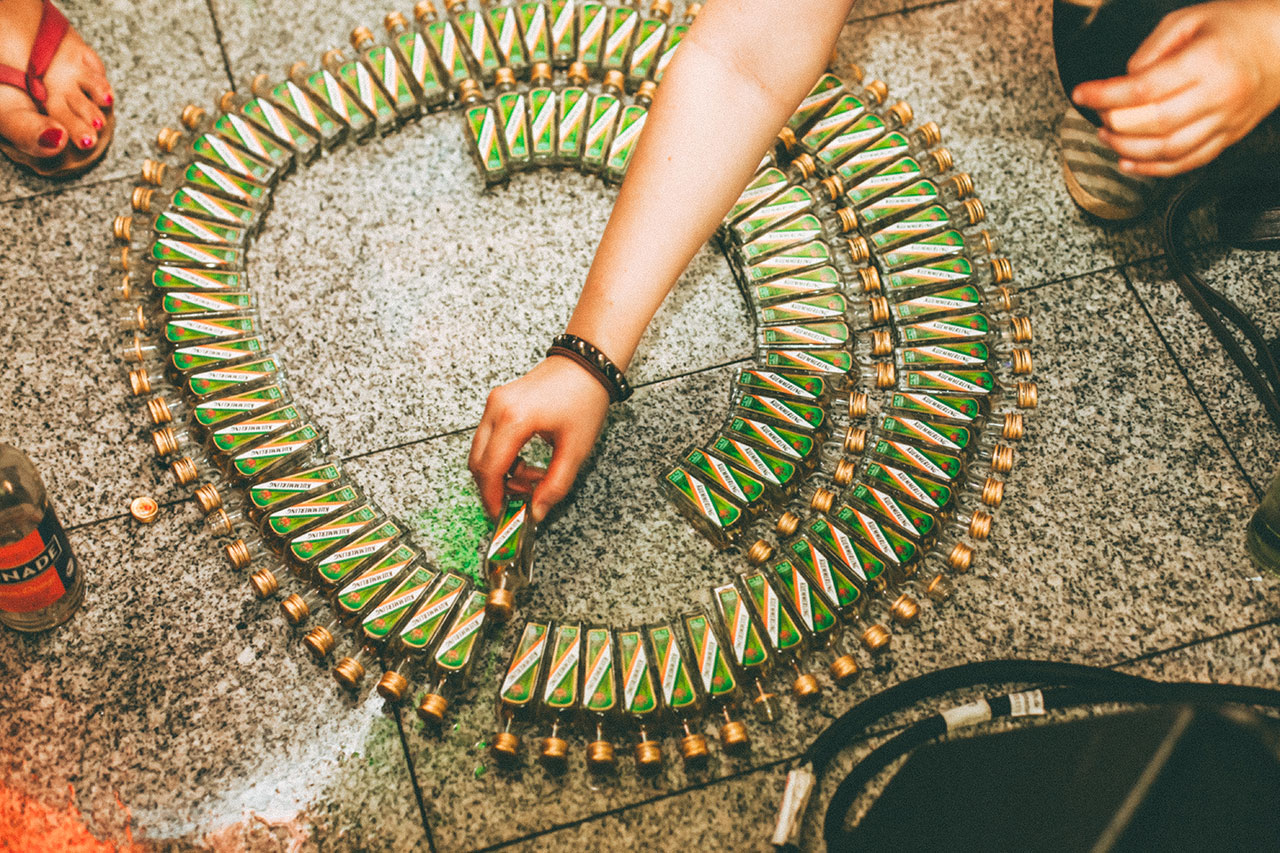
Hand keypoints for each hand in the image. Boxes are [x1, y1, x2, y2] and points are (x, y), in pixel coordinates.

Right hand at [469, 356, 610, 522]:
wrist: (586, 364)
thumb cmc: (585, 398)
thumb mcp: (575, 449)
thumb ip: (555, 486)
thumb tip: (536, 511)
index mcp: (515, 419)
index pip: (490, 470)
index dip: (493, 497)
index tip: (503, 513)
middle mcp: (497, 408)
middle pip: (478, 462)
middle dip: (496, 486)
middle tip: (521, 498)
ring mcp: (495, 402)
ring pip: (482, 451)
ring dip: (501, 471)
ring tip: (533, 477)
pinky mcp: (498, 401)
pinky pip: (489, 437)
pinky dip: (503, 455)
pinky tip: (526, 461)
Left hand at [1071, 0, 1279, 176]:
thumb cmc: (1238, 28)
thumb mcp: (1190, 20)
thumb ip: (1151, 49)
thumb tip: (1124, 79)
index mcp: (1207, 62)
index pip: (1145, 88)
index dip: (1106, 95)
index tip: (1083, 94)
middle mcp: (1218, 95)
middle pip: (1154, 123)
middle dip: (1115, 123)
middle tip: (1097, 114)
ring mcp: (1225, 121)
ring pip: (1169, 149)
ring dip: (1129, 149)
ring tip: (1107, 137)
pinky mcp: (1228, 137)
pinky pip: (1188, 163)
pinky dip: (1155, 169)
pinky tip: (1130, 164)